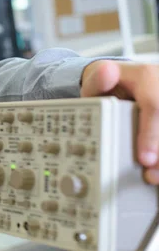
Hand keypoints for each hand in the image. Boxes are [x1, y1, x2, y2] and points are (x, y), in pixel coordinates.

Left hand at [80, 60, 158, 183]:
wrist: (119, 80)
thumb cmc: (109, 83)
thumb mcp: (98, 78)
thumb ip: (98, 79)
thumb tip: (105, 73)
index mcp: (150, 78)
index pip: (155, 106)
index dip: (152, 135)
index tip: (145, 159)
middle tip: (150, 175)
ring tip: (152, 177)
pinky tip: (154, 172)